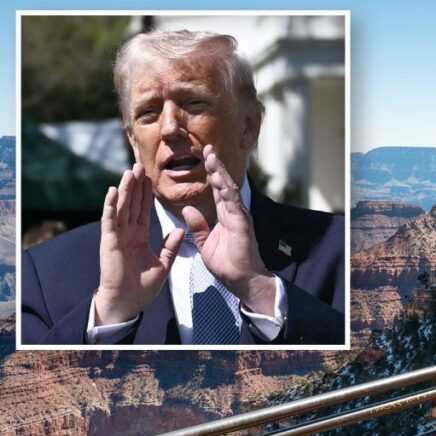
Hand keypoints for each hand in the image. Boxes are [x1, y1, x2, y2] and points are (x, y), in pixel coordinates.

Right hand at [93, 163, 184, 324]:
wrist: (128, 302)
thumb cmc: (142, 287)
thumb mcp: (163, 264)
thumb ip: (170, 247)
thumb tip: (179, 231)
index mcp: (139, 236)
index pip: (143, 210)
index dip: (146, 194)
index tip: (150, 177)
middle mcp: (127, 233)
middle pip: (132, 204)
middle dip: (136, 185)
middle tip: (139, 164)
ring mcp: (117, 236)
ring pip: (121, 207)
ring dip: (124, 189)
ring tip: (129, 171)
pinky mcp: (109, 242)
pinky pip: (110, 221)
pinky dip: (111, 206)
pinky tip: (112, 191)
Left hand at [181, 145, 275, 315]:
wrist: (242, 281)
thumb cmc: (228, 265)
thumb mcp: (205, 243)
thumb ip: (198, 226)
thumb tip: (187, 208)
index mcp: (225, 216)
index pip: (217, 190)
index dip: (211, 174)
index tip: (204, 157)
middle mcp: (234, 213)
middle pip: (223, 184)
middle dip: (216, 166)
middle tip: (208, 148)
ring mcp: (239, 217)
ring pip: (229, 189)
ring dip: (220, 172)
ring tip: (212, 156)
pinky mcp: (242, 223)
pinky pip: (233, 203)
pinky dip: (226, 189)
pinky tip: (219, 177)